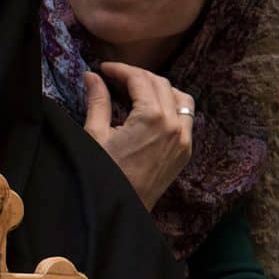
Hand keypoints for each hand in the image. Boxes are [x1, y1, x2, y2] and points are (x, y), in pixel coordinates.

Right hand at [82, 62, 194, 209]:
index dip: (120, 69)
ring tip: (137, 89)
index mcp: (153, 118)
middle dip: (138, 76)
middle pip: (161, 83)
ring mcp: (184, 140)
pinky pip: (186, 118)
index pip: (140, 79)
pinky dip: (172, 106)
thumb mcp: (95, 135)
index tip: (103, 68)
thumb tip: (92, 77)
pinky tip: (153, 109)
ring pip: (181, 97)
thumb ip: (97, 101)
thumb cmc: (104, 174)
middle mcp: (175, 125)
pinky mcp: (185, 152)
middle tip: (115, 77)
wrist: (121, 210)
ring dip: (159, 88)